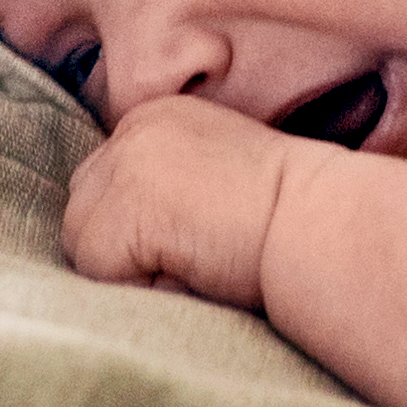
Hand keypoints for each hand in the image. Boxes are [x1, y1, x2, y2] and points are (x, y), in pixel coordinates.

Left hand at [62, 94, 300, 306]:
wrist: (322, 221)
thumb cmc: (291, 218)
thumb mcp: (219, 183)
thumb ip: (170, 190)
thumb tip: (132, 235)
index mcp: (159, 119)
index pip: (107, 185)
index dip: (138, 229)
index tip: (193, 238)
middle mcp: (133, 129)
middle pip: (83, 210)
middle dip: (121, 249)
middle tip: (193, 254)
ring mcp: (124, 164)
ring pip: (84, 244)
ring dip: (133, 271)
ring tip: (198, 260)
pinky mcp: (122, 206)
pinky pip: (99, 273)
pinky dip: (142, 287)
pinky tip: (195, 268)